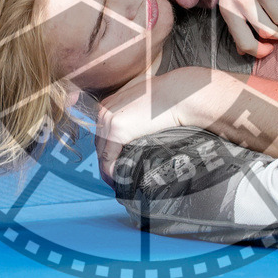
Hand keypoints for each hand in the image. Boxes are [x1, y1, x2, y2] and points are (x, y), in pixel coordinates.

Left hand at [95, 70, 208, 186]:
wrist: (177, 96)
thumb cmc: (167, 97)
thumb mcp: (142, 101)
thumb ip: (133, 112)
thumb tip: (136, 128)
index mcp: (109, 103)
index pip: (102, 132)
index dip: (107, 149)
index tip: (115, 161)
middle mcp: (104, 110)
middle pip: (100, 143)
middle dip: (106, 161)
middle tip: (115, 176)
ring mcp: (108, 120)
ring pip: (102, 152)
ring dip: (108, 169)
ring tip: (117, 181)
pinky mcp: (116, 130)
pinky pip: (108, 158)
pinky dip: (111, 172)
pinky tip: (118, 180)